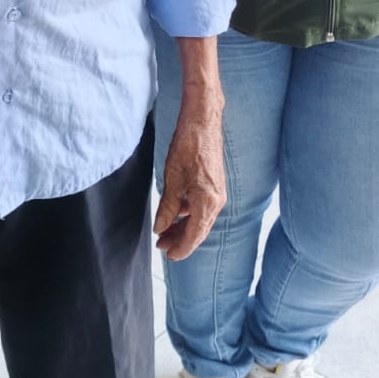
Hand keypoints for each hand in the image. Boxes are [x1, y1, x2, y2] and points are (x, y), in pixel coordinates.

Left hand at [154, 85, 225, 261]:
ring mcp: (218, 192)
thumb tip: (161, 228)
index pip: (194, 236)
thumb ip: (167, 208)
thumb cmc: (188, 146)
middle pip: (199, 230)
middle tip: (161, 245)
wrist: (203, 121)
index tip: (168, 255)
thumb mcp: (172, 180)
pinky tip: (176, 212)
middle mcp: (217, 201)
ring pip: (200, 219)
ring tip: (165, 230)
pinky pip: (202, 207)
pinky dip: (189, 213)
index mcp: (207, 202)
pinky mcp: (215, 184)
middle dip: (180, 240)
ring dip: (184, 227)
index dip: (181, 248)